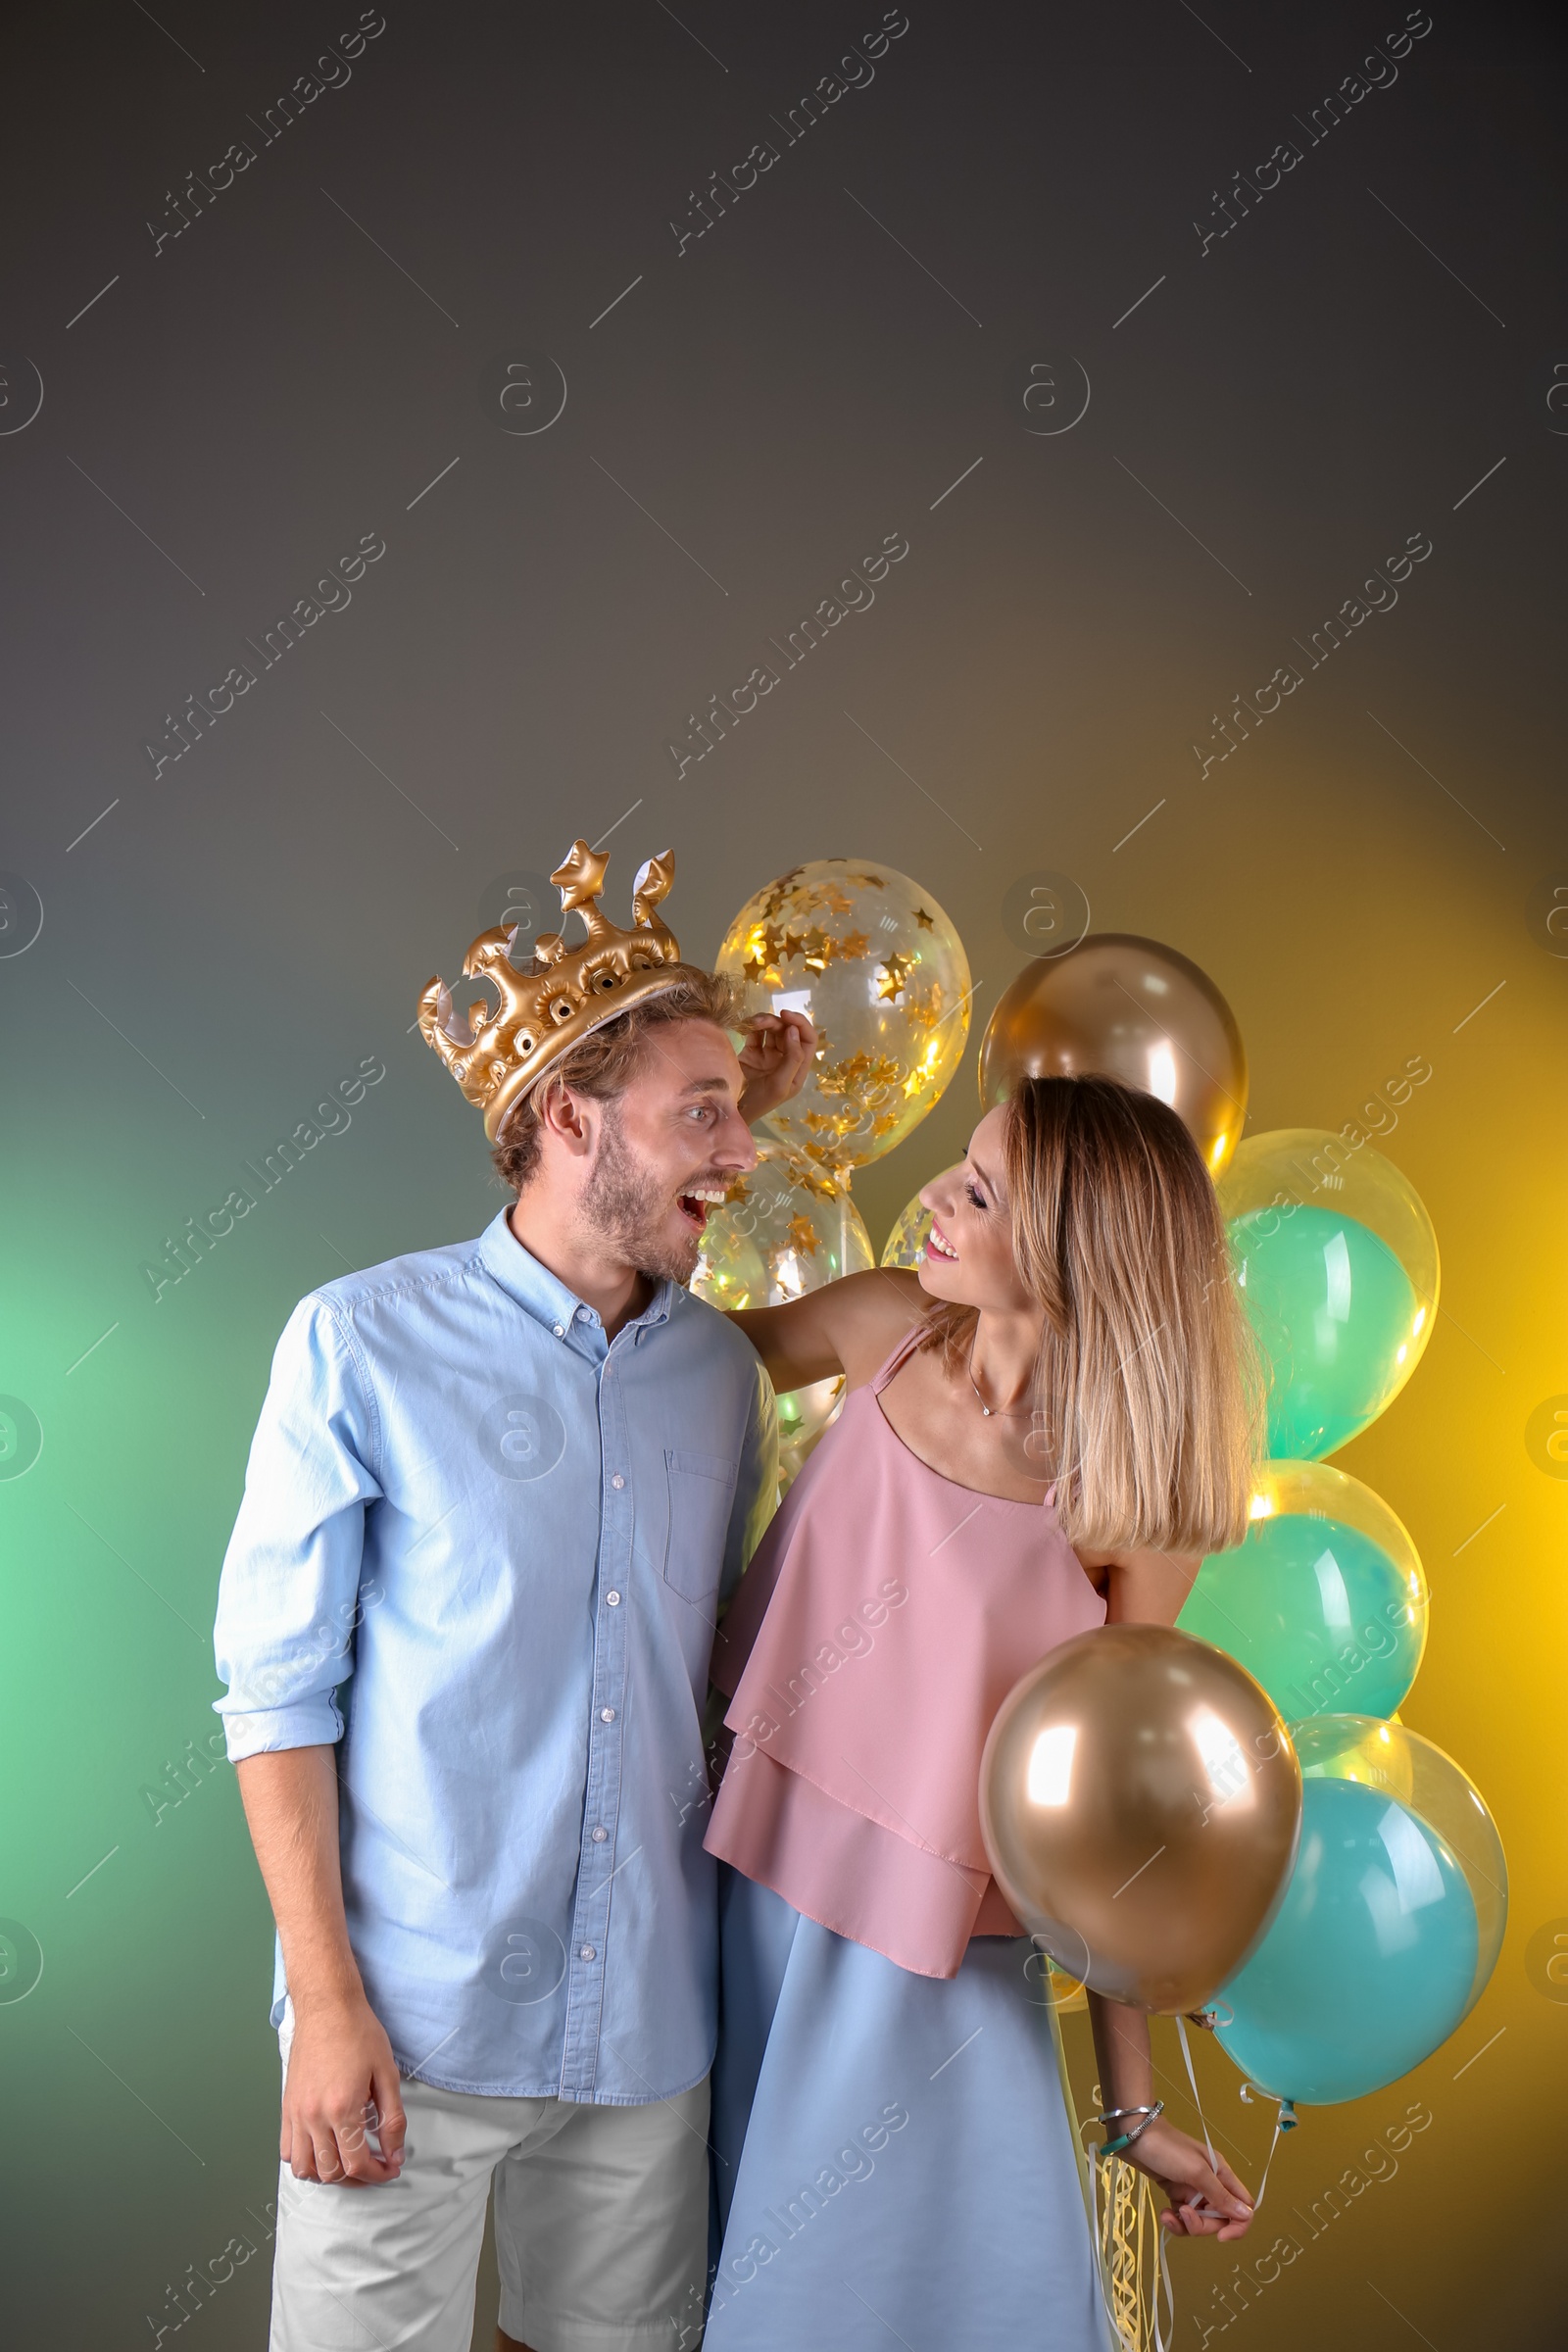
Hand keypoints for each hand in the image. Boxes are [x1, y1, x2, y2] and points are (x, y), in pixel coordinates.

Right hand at [281, 1990, 406, 2186]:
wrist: (327, 2007)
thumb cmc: (359, 2033)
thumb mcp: (387, 2074)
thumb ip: (393, 2119)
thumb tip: (395, 2154)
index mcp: (342, 2108)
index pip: (356, 2164)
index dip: (378, 2173)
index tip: (391, 2167)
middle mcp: (314, 2117)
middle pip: (331, 2172)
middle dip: (357, 2177)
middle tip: (374, 2165)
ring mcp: (296, 2114)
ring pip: (304, 2168)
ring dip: (328, 2174)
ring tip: (348, 2161)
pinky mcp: (286, 2107)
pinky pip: (286, 2151)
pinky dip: (304, 2161)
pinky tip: (323, 2149)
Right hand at [736, 1009, 815, 1124]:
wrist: (730, 1110)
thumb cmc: (758, 1103)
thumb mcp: (780, 1085)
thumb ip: (792, 1058)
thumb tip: (793, 1030)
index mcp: (797, 1068)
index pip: (808, 1040)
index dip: (801, 1024)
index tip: (785, 1016)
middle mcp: (785, 1059)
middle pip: (789, 1031)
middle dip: (777, 1022)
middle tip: (761, 1021)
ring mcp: (767, 1055)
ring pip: (772, 1028)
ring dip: (763, 1021)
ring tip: (751, 1023)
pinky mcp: (750, 1052)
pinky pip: (755, 1032)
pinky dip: (750, 1026)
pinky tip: (744, 1026)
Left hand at [1123, 2117, 1253, 2239]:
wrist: (1135, 2136)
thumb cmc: (1169, 2149)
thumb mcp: (1196, 2171)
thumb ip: (1220, 2195)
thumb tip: (1247, 2215)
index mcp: (1222, 2174)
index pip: (1243, 2206)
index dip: (1237, 2225)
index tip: (1221, 2236)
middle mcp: (1211, 2184)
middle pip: (1219, 2219)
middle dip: (1202, 2224)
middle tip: (1183, 2213)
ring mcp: (1193, 2191)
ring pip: (1200, 2221)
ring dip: (1185, 2224)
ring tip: (1169, 2215)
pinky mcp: (1176, 2194)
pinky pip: (1183, 2217)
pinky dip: (1175, 2220)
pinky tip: (1164, 2213)